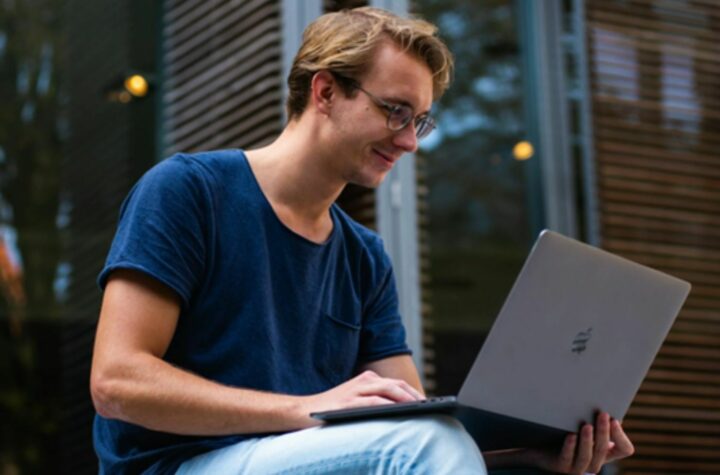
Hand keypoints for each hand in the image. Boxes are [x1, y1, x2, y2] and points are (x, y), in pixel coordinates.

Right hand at [297, 370, 423, 425]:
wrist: (302, 411)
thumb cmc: (332, 409)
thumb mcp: (355, 400)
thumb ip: (374, 400)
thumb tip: (401, 411)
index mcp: (367, 379)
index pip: (396, 384)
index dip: (413, 392)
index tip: (427, 402)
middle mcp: (363, 381)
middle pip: (396, 385)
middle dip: (414, 395)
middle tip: (429, 406)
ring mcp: (355, 391)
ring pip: (388, 390)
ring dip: (405, 398)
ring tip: (419, 408)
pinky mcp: (348, 403)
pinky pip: (373, 402)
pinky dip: (388, 405)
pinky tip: (398, 411)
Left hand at [525, 412, 633, 473]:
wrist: (538, 447)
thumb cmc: (564, 432)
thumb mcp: (583, 426)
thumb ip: (595, 419)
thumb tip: (604, 402)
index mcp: (604, 452)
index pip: (624, 449)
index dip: (621, 436)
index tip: (615, 419)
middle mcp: (594, 462)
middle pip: (603, 450)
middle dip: (603, 431)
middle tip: (603, 414)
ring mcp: (577, 467)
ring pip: (587, 457)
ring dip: (588, 441)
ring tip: (587, 425)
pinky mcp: (560, 466)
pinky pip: (567, 458)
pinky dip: (570, 447)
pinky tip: (571, 436)